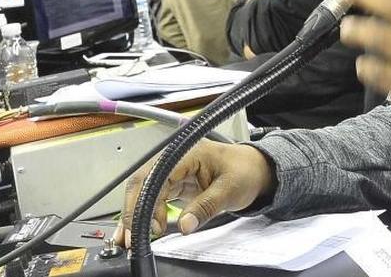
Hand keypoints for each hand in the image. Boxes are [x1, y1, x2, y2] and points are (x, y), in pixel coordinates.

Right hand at [114, 140, 274, 247]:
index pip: (156, 175)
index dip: (145, 201)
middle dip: (134, 210)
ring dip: (136, 214)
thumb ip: (206, 207)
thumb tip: (185, 225)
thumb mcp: (230, 190)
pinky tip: (142, 229)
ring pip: (145, 191)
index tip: (146, 224)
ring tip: (132, 238)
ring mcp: (174, 171)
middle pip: (143, 182)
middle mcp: (177, 159)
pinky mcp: (176, 184)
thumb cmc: (247, 171)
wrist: (257, 171)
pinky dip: (146, 214)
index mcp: (188, 153)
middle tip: (132, 237)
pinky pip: (154, 198)